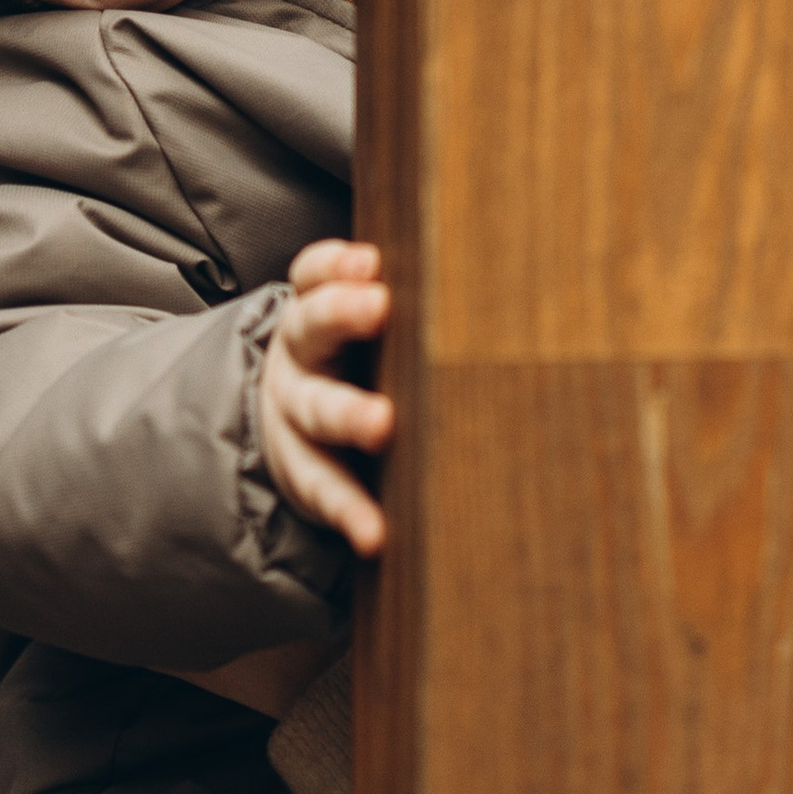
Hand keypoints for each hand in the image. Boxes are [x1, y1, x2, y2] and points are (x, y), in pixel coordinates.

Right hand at [258, 238, 393, 555]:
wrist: (289, 425)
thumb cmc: (356, 360)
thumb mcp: (360, 324)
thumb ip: (409, 301)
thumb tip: (503, 271)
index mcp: (316, 310)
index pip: (313, 275)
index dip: (335, 265)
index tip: (370, 261)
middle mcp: (300, 357)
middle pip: (312, 328)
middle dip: (342, 314)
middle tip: (380, 306)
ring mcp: (296, 415)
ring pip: (316, 409)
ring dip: (349, 413)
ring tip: (382, 423)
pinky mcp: (305, 472)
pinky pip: (324, 489)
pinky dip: (350, 511)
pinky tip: (374, 532)